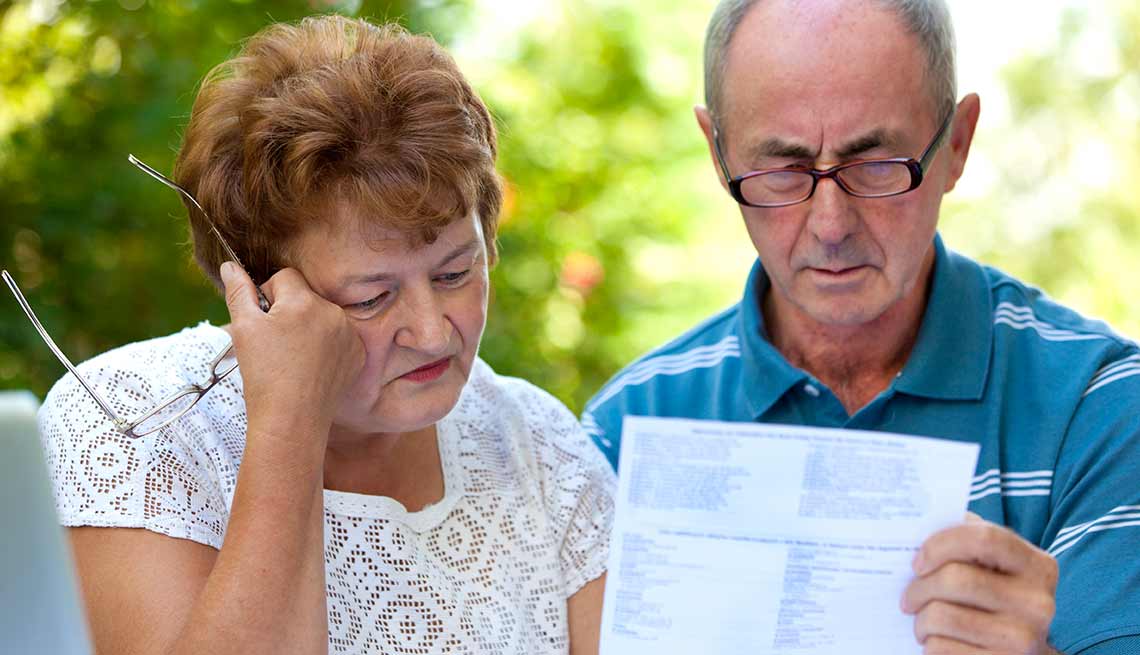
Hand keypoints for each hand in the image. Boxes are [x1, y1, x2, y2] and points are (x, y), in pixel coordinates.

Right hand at [220, 262, 364, 442]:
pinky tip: (311, 367)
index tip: (264, 322)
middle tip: (276, 344)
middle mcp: (333, 312)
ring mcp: (350, 334)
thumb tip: (230, 265)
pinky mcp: (358, 354)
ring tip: (293, 358)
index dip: (268, 296)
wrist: (292, 420)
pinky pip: (339, 337)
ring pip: (323, 316)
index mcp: (304, 301)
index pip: (285, 277)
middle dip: (289, 311)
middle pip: (306, 296)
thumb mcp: (243, 328)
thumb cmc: (263, 375)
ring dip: (308, 327)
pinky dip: (326, 347)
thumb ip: (239, 291)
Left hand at [900, 513, 1058, 653]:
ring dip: (920, 620)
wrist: (1025, 654)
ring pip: (943, 617)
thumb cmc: (997, 600)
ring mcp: (1023, 638)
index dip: (940, 545)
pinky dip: (929, 645)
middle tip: (907, 598)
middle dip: (918, 588)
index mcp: (1037, 566)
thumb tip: (918, 525)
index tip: (917, 562)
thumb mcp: (998, 568)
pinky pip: (942, 649)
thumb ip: (969, 541)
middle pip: (956, 579)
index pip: (983, 539)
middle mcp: (1037, 602)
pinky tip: (936, 642)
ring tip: (922, 622)